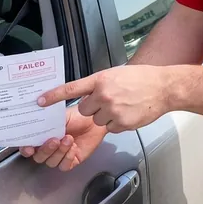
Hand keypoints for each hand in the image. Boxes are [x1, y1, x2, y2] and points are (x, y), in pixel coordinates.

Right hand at [19, 106, 106, 170]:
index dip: (25, 149)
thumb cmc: (76, 117)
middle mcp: (49, 148)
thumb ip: (45, 121)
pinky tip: (73, 146)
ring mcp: (59, 155)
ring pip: (51, 162)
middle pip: (39, 157)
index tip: (29, 147)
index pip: (28, 146)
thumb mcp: (58, 116)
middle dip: (45, 150)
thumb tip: (35, 120)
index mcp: (42, 136)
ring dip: (59, 151)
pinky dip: (68, 157)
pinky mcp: (71, 161)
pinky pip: (64, 166)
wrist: (93, 121)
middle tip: (54, 140)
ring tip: (68, 138)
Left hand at [38, 66, 172, 132]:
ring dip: (105, 116)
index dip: (53, 96)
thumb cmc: (140, 79)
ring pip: (97, 120)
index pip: (71, 89)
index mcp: (100, 80)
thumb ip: (98, 84)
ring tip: (122, 106)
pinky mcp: (122, 124)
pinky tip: (128, 113)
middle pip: (84, 110)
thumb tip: (87, 95)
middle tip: (107, 101)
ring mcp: (112, 110)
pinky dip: (117, 123)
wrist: (163, 87)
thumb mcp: (115, 75)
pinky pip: (110, 128)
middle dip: (92, 108)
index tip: (39, 101)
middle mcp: (104, 95)